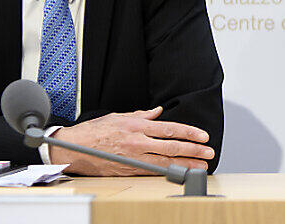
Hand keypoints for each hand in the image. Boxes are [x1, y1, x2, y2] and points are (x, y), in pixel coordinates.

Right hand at [49, 106, 213, 175]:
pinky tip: (180, 173)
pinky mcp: (129, 169)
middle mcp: (138, 141)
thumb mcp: (119, 116)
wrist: (75, 147)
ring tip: (200, 166)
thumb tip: (158, 112)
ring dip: (185, 164)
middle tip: (209, 153)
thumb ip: (142, 115)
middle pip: (171, 147)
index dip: (188, 133)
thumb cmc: (95, 131)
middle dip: (193, 150)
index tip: (202, 137)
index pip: (169, 129)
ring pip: (165, 162)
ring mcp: (134, 157)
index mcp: (137, 125)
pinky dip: (168, 173)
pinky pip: (152, 171)